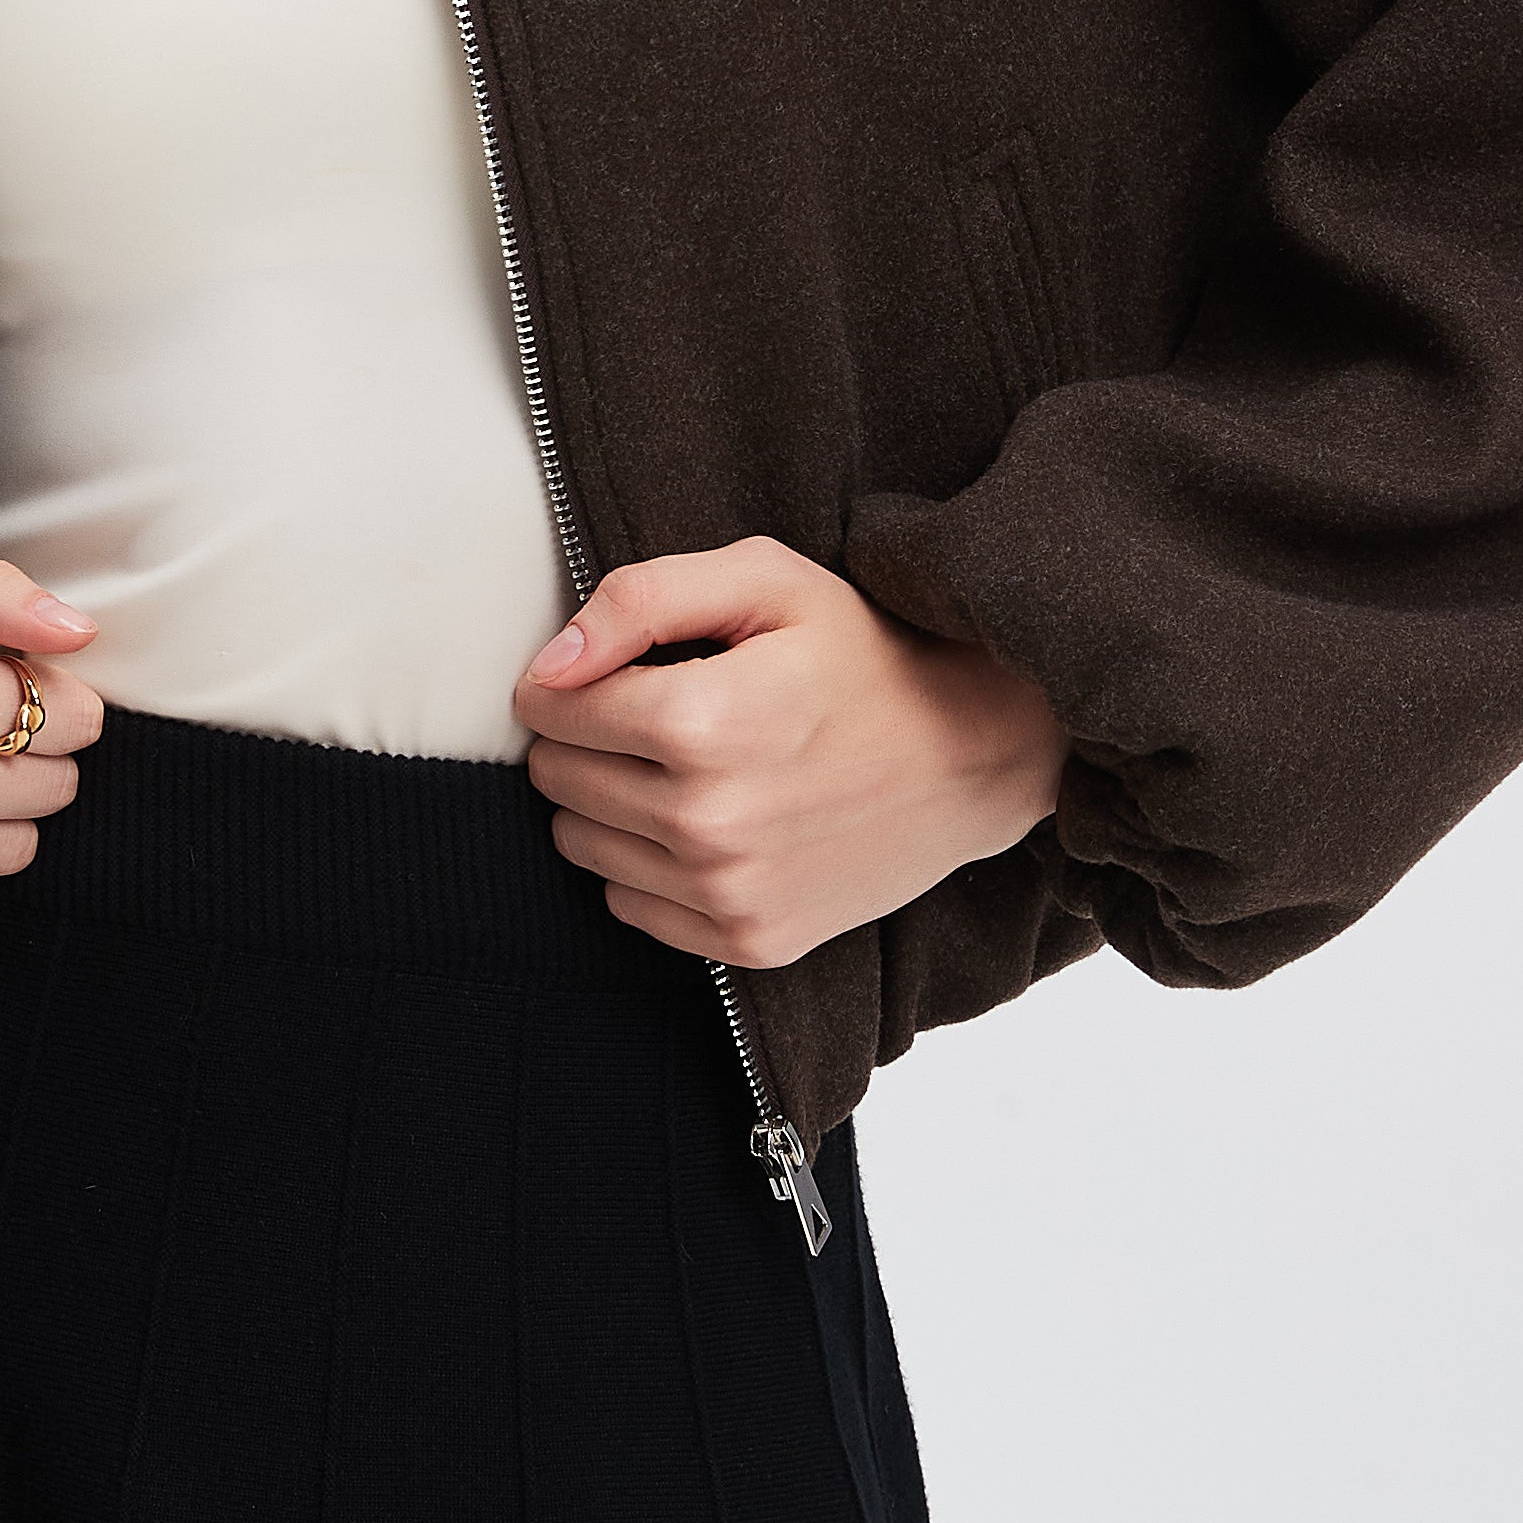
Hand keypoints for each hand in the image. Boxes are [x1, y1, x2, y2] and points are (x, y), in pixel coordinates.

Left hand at [512, 539, 1063, 969]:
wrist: (974, 754)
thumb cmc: (864, 657)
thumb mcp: (765, 582)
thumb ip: (640, 600)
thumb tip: (550, 665)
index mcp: (701, 722)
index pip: (548, 709)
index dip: (571, 678)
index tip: (618, 671)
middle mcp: (707, 821)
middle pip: (556, 778)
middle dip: (585, 739)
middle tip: (659, 714)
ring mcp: (728, 891)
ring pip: (581, 845)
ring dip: (610, 803)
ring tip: (686, 768)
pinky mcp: (748, 940)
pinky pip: (627, 906)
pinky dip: (648, 866)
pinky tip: (709, 825)